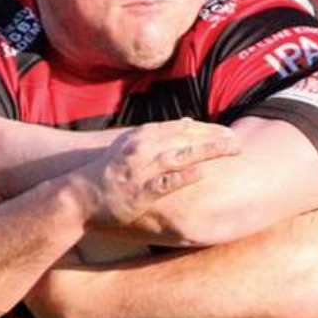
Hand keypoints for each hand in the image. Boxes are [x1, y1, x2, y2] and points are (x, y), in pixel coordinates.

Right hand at [80, 120, 240, 227]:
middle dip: (214, 139)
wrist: (79, 195)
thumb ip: (159, 133)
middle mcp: (143, 148)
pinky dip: (183, 176)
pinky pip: (165, 182)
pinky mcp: (139, 191)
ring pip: (180, 156)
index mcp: (143, 136)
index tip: (228, 131)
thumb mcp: (131, 144)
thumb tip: (186, 122)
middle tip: (238, 141)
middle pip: (186, 138)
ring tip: (232, 150)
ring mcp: (141, 169)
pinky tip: (202, 173)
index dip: (207, 130)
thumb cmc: (107, 172)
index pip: (182, 128)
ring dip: (208, 151)